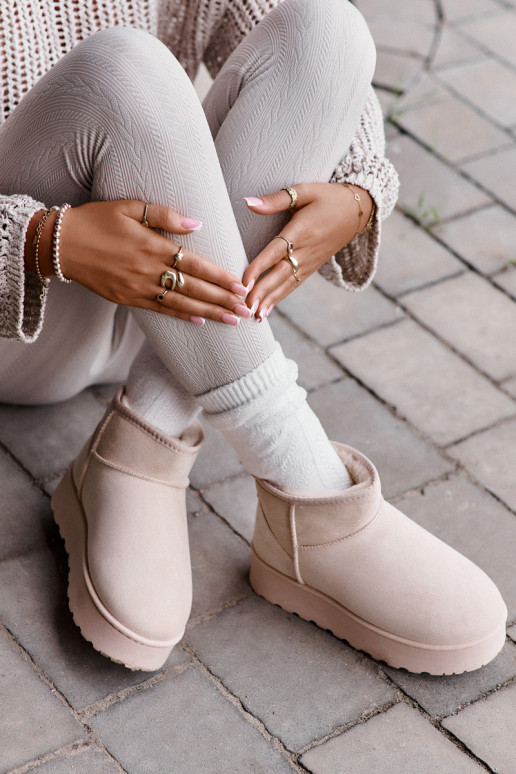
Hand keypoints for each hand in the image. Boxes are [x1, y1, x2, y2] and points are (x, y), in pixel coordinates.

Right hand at [32, 200, 250, 325]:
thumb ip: (165, 215)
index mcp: (153, 246)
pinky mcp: (127, 299)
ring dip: (209, 312)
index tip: (241, 286)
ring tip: (232, 320)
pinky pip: (161, 309)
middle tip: (246, 310)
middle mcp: (149, 270)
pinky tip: (201, 321)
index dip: (220, 277)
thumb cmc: (96, 220)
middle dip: (223, 300)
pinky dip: (182, 315)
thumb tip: (197, 223)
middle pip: (194, 288)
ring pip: (181, 303)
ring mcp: (138, 288)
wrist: (60, 245)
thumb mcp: (129, 207)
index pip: (196, 264)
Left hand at [242, 183, 372, 318]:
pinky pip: (293, 285)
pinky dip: (279, 298)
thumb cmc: (327, 197)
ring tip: (253, 316)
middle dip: (262, 292)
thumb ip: (275, 199)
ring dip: (269, 301)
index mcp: (301, 231)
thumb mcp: (304, 191)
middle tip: (245, 307)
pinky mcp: (312, 268)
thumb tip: (247, 202)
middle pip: (280, 274)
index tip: (244, 282)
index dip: (259, 267)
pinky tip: (266, 310)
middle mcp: (305, 251)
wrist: (358, 211)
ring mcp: (310, 262)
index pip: (276, 251)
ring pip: (286, 285)